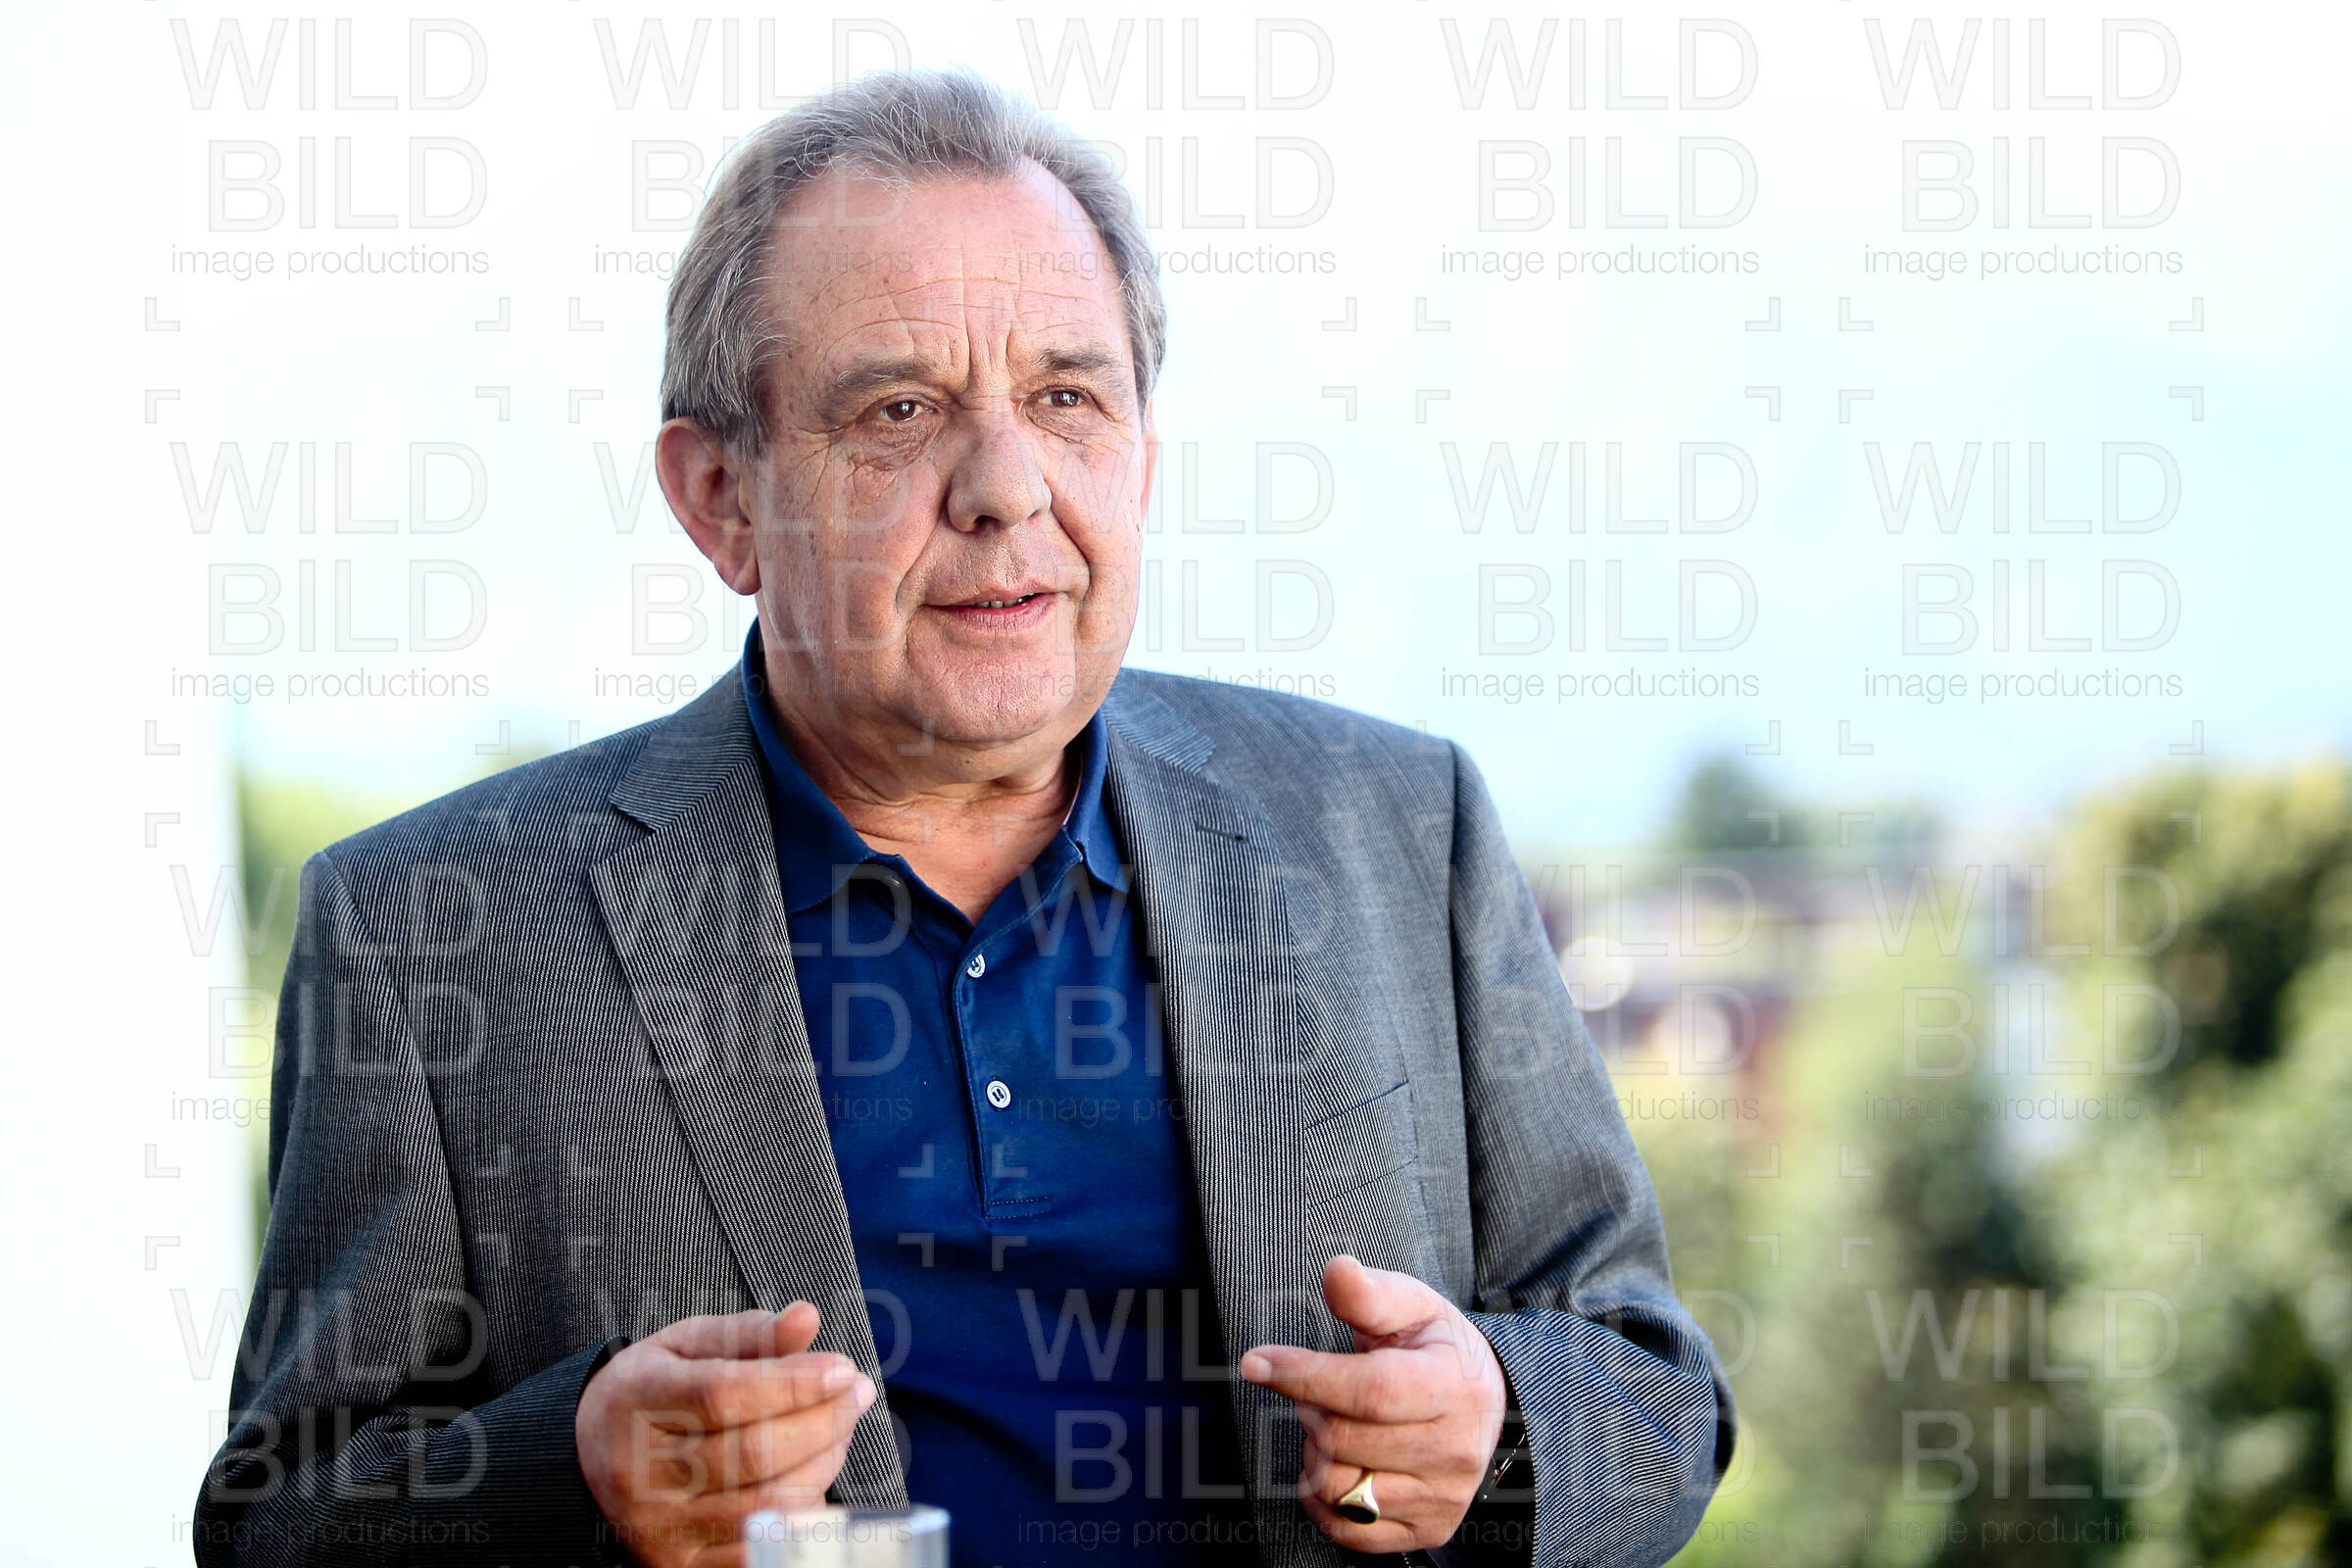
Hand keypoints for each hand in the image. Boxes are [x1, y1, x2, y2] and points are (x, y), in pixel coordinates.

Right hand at [575, 1302, 875, 1567]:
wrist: (587, 1460)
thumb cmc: (653, 1392)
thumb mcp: (687, 1346)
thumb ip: (750, 1333)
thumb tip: (807, 1318)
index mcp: (637, 1402)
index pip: (724, 1395)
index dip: (793, 1384)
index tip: (842, 1369)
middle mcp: (641, 1474)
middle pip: (754, 1454)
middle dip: (824, 1421)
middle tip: (856, 1393)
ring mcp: (660, 1529)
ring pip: (768, 1504)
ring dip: (824, 1463)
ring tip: (839, 1429)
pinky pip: (762, 1547)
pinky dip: (804, 1513)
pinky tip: (815, 1476)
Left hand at [1240, 1254, 1508, 1554]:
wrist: (1484, 1403)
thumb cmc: (1435, 1348)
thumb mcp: (1412, 1306)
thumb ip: (1370, 1293)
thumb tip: (1337, 1270)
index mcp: (1454, 1387)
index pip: (1369, 1391)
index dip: (1304, 1375)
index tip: (1257, 1361)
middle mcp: (1456, 1450)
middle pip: (1342, 1439)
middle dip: (1309, 1408)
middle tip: (1318, 1389)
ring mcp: (1443, 1497)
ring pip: (1338, 1488)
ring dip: (1315, 1453)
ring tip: (1333, 1424)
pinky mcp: (1428, 1530)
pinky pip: (1347, 1529)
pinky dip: (1322, 1499)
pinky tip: (1334, 1464)